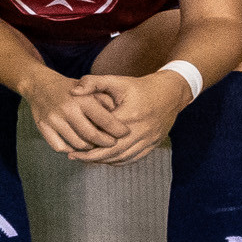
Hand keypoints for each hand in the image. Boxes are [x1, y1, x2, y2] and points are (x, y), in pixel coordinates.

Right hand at [22, 71, 116, 157]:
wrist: (39, 84)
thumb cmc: (70, 88)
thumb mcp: (91, 88)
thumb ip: (106, 101)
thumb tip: (120, 119)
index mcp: (82, 99)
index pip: (106, 121)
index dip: (119, 131)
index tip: (125, 133)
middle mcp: (67, 110)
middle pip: (92, 136)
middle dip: (106, 143)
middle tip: (112, 143)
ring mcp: (53, 120)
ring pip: (77, 144)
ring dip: (89, 147)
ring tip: (95, 143)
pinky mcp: (42, 127)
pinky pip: (60, 147)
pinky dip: (70, 149)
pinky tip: (76, 144)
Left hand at [62, 68, 188, 164]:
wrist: (170, 93)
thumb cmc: (140, 87)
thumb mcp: (117, 81)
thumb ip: (94, 83)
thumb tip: (73, 91)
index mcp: (130, 115)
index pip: (104, 134)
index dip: (87, 142)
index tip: (71, 145)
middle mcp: (141, 131)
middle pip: (112, 151)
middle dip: (91, 156)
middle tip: (73, 156)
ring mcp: (148, 140)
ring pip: (122, 157)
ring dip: (103, 160)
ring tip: (85, 159)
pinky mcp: (153, 144)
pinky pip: (133, 158)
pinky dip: (118, 161)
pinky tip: (104, 159)